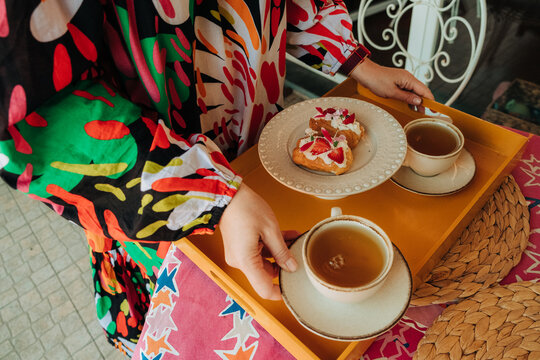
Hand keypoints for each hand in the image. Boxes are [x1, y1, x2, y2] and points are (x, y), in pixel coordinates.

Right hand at [219, 184, 297, 299]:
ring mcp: (239, 255)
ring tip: (294, 239)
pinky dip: (271, 246)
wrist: (226, 195)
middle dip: (284, 264)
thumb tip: (291, 266)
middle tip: (298, 253)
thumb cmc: (245, 208)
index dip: (279, 292)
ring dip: (279, 252)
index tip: (292, 288)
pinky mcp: (240, 247)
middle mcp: (240, 262)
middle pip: (266, 273)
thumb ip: (282, 251)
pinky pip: (258, 252)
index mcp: (246, 261)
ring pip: (264, 261)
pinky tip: (286, 236)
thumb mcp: (270, 229)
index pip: (264, 289)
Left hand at [350, 58, 433, 109]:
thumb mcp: (392, 93)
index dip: (431, 101)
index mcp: (409, 79)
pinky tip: (408, 106)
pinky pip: (408, 90)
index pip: (424, 90)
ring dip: (416, 101)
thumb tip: (419, 102)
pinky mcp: (398, 82)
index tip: (434, 110)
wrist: (366, 73)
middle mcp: (408, 78)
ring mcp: (403, 79)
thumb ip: (406, 98)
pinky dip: (409, 98)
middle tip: (424, 114)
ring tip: (416, 112)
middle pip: (421, 91)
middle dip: (424, 103)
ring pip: (414, 91)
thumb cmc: (376, 81)